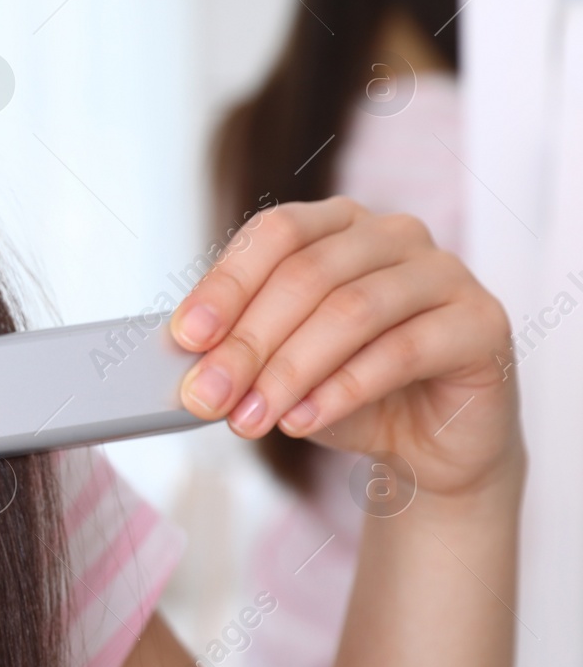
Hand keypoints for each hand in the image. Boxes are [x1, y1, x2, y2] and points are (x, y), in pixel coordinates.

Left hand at [169, 196, 521, 502]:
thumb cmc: (349, 390)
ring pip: (351, 310)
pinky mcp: (481, 322)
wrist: (429, 442)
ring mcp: (443, 272)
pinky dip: (342, 390)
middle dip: (247, 342)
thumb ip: (240, 352)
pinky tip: (302, 420)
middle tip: (208, 396)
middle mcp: (392, 234)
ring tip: (250, 417)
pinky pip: (402, 350)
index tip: (185, 337)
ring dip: (289, 370)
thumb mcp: (281, 366)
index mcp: (337, 224)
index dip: (226, 284)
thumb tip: (187, 361)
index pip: (275, 233)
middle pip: (307, 275)